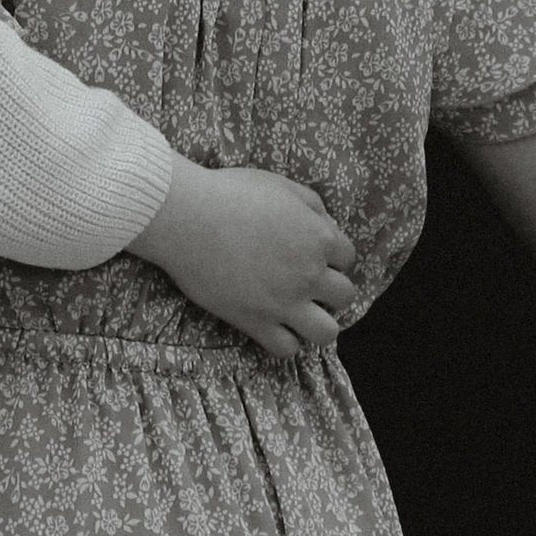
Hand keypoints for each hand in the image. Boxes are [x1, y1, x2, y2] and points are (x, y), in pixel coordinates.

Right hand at [134, 159, 360, 357]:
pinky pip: (287, 349)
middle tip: (308, 284)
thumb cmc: (232, 194)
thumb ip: (313, 207)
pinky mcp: (256, 322)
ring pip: (326, 333)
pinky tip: (275, 326)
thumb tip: (328, 227)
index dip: (333, 256)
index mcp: (319, 238)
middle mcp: (309, 275)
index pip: (348, 258)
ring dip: (318, 323)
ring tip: (301, 313)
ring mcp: (284, 303)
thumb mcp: (282, 186)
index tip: (314, 256)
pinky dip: (286, 341)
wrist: (187, 218)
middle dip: (331, 290)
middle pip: (344, 296)